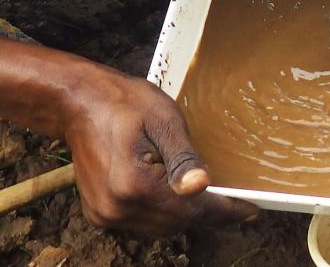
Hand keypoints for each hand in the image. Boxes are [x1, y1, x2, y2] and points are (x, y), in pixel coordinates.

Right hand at [62, 64, 257, 233]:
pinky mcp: (99, 214)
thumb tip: (202, 185)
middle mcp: (118, 208)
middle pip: (178, 223)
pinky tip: (170, 192)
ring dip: (184, 214)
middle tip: (232, 200)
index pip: (192, 210)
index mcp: (134, 185)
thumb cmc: (124, 103)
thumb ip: (183, 156)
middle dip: (207, 212)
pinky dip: (161, 213)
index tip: (251, 209)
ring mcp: (105, 215)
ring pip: (161, 227)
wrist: (78, 103)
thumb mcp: (162, 119)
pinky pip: (142, 223)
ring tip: (203, 194)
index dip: (225, 211)